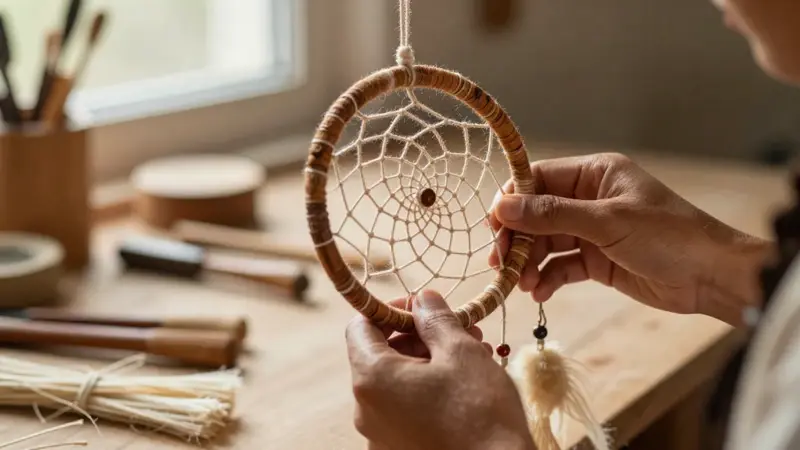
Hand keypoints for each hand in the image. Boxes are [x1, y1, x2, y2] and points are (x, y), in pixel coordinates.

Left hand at [345, 291, 534, 449]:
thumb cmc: (480, 413)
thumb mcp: (461, 352)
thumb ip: (435, 319)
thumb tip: (422, 299)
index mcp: (372, 378)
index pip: (360, 326)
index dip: (390, 310)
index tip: (422, 307)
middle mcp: (366, 409)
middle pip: (380, 354)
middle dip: (419, 336)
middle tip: (460, 329)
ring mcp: (379, 435)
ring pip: (397, 381)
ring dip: (428, 361)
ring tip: (472, 355)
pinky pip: (404, 409)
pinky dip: (427, 390)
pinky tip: (463, 386)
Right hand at [488, 152, 771, 325]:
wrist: (711, 277)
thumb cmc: (667, 236)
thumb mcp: (606, 222)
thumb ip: (552, 215)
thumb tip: (502, 206)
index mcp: (594, 174)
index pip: (539, 178)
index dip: (513, 200)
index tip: (494, 225)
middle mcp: (589, 199)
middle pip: (537, 214)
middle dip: (518, 238)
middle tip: (501, 262)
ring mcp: (593, 231)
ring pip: (547, 243)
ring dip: (530, 263)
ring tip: (521, 284)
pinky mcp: (598, 261)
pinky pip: (562, 266)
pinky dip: (549, 279)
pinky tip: (540, 293)